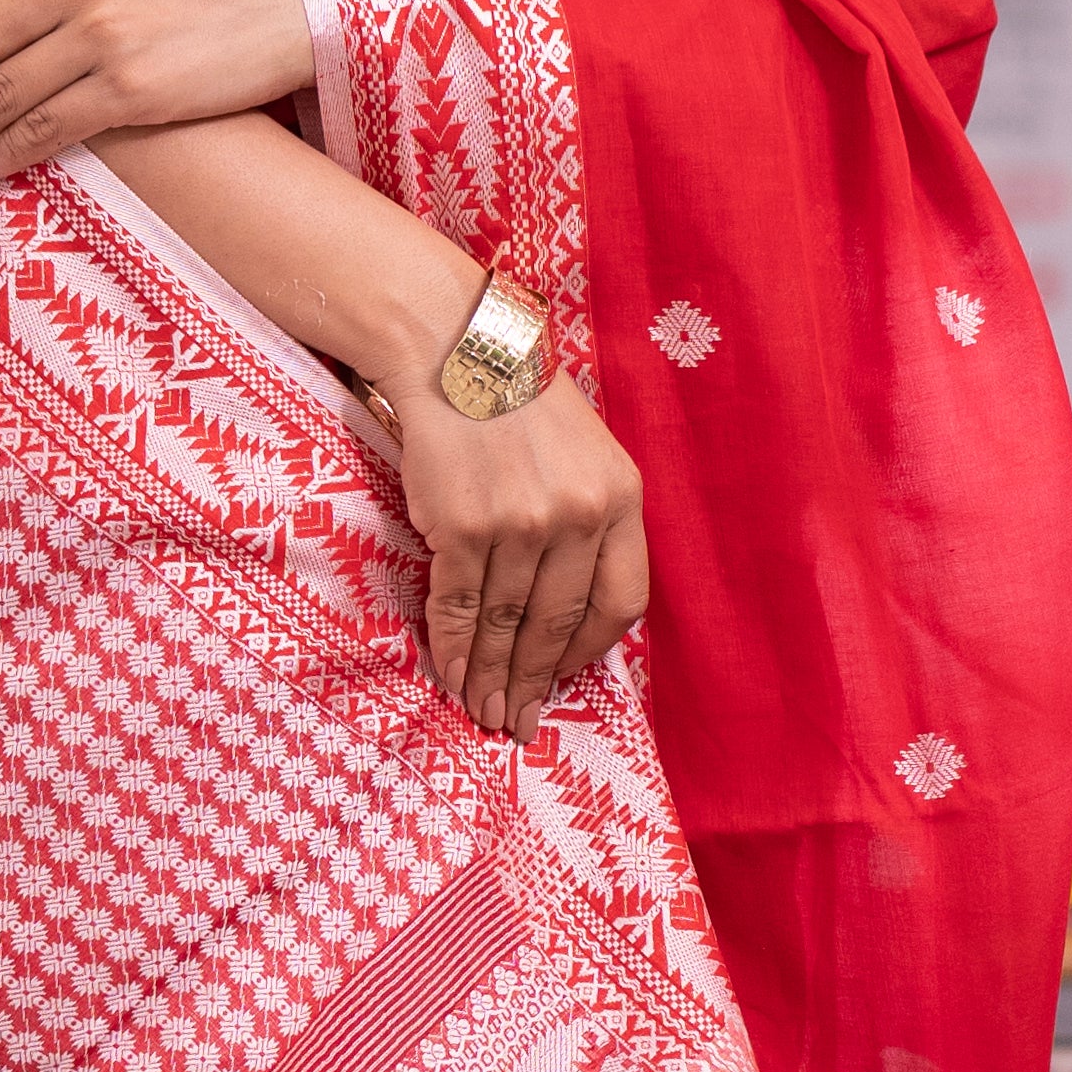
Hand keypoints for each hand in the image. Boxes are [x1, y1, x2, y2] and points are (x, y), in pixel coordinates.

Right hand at [385, 347, 650, 742]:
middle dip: (535, 682)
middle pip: (559, 624)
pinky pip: (458, 605)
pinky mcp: (463, 525)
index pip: (622, 602)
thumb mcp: (587, 454)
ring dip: (491, 676)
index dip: (592, 652)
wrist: (457, 350)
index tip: (565, 678)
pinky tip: (450, 672)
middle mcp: (578, 515)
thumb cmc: (520, 404)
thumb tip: (570, 610)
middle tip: (516, 721)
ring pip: (507, 623)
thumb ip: (591, 522)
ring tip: (483, 710)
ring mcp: (521, 522)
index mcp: (621, 498)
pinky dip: (452, 646)